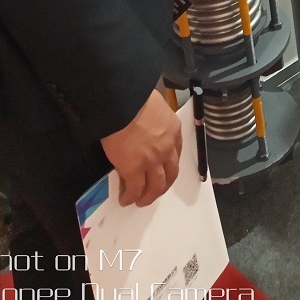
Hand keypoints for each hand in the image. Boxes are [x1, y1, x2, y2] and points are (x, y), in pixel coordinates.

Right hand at [100, 90, 182, 206]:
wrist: (122, 102)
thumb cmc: (136, 98)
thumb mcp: (154, 105)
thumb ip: (155, 118)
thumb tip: (145, 123)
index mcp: (173, 130)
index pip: (176, 153)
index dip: (169, 164)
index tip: (163, 169)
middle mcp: (167, 148)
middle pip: (171, 174)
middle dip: (163, 185)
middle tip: (154, 190)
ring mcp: (152, 161)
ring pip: (156, 186)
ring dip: (149, 196)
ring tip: (140, 200)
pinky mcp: (134, 170)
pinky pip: (134, 189)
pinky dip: (130, 197)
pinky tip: (125, 199)